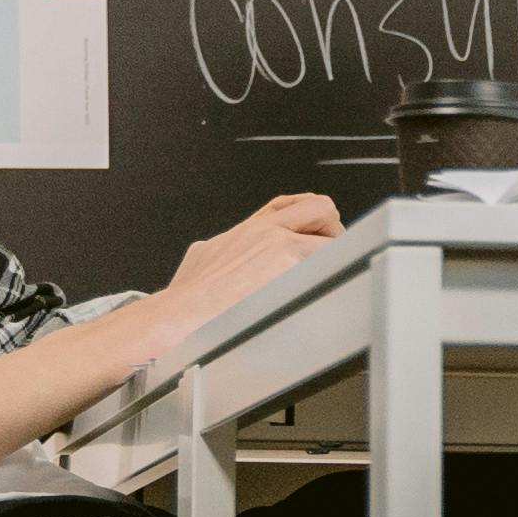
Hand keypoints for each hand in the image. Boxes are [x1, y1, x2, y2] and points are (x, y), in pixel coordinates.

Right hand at [155, 190, 341, 329]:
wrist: (181, 312)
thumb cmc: (187, 295)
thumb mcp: (203, 255)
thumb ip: (223, 249)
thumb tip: (222, 253)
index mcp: (248, 229)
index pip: (290, 204)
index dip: (310, 214)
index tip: (317, 228)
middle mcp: (266, 231)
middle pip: (321, 208)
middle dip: (332, 231)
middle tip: (331, 254)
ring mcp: (279, 246)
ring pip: (332, 238)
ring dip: (336, 259)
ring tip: (329, 280)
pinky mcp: (288, 266)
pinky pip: (328, 264)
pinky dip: (332, 277)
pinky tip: (327, 292)